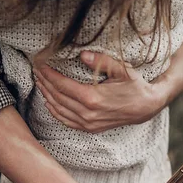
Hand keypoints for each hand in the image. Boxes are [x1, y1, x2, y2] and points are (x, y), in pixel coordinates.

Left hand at [34, 51, 165, 133]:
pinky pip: (66, 121)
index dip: (48, 73)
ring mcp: (88, 123)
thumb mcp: (121, 69)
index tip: (40, 63)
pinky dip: (55, 112)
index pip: (61, 84)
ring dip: (47, 95)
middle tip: (36, 70)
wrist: (146, 107)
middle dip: (44, 82)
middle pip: (57, 96)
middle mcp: (87, 113)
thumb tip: (82, 54)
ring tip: (40, 82)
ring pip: (59, 110)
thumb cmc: (135, 86)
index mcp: (92, 98)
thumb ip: (101, 61)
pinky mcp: (90, 128)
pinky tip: (49, 102)